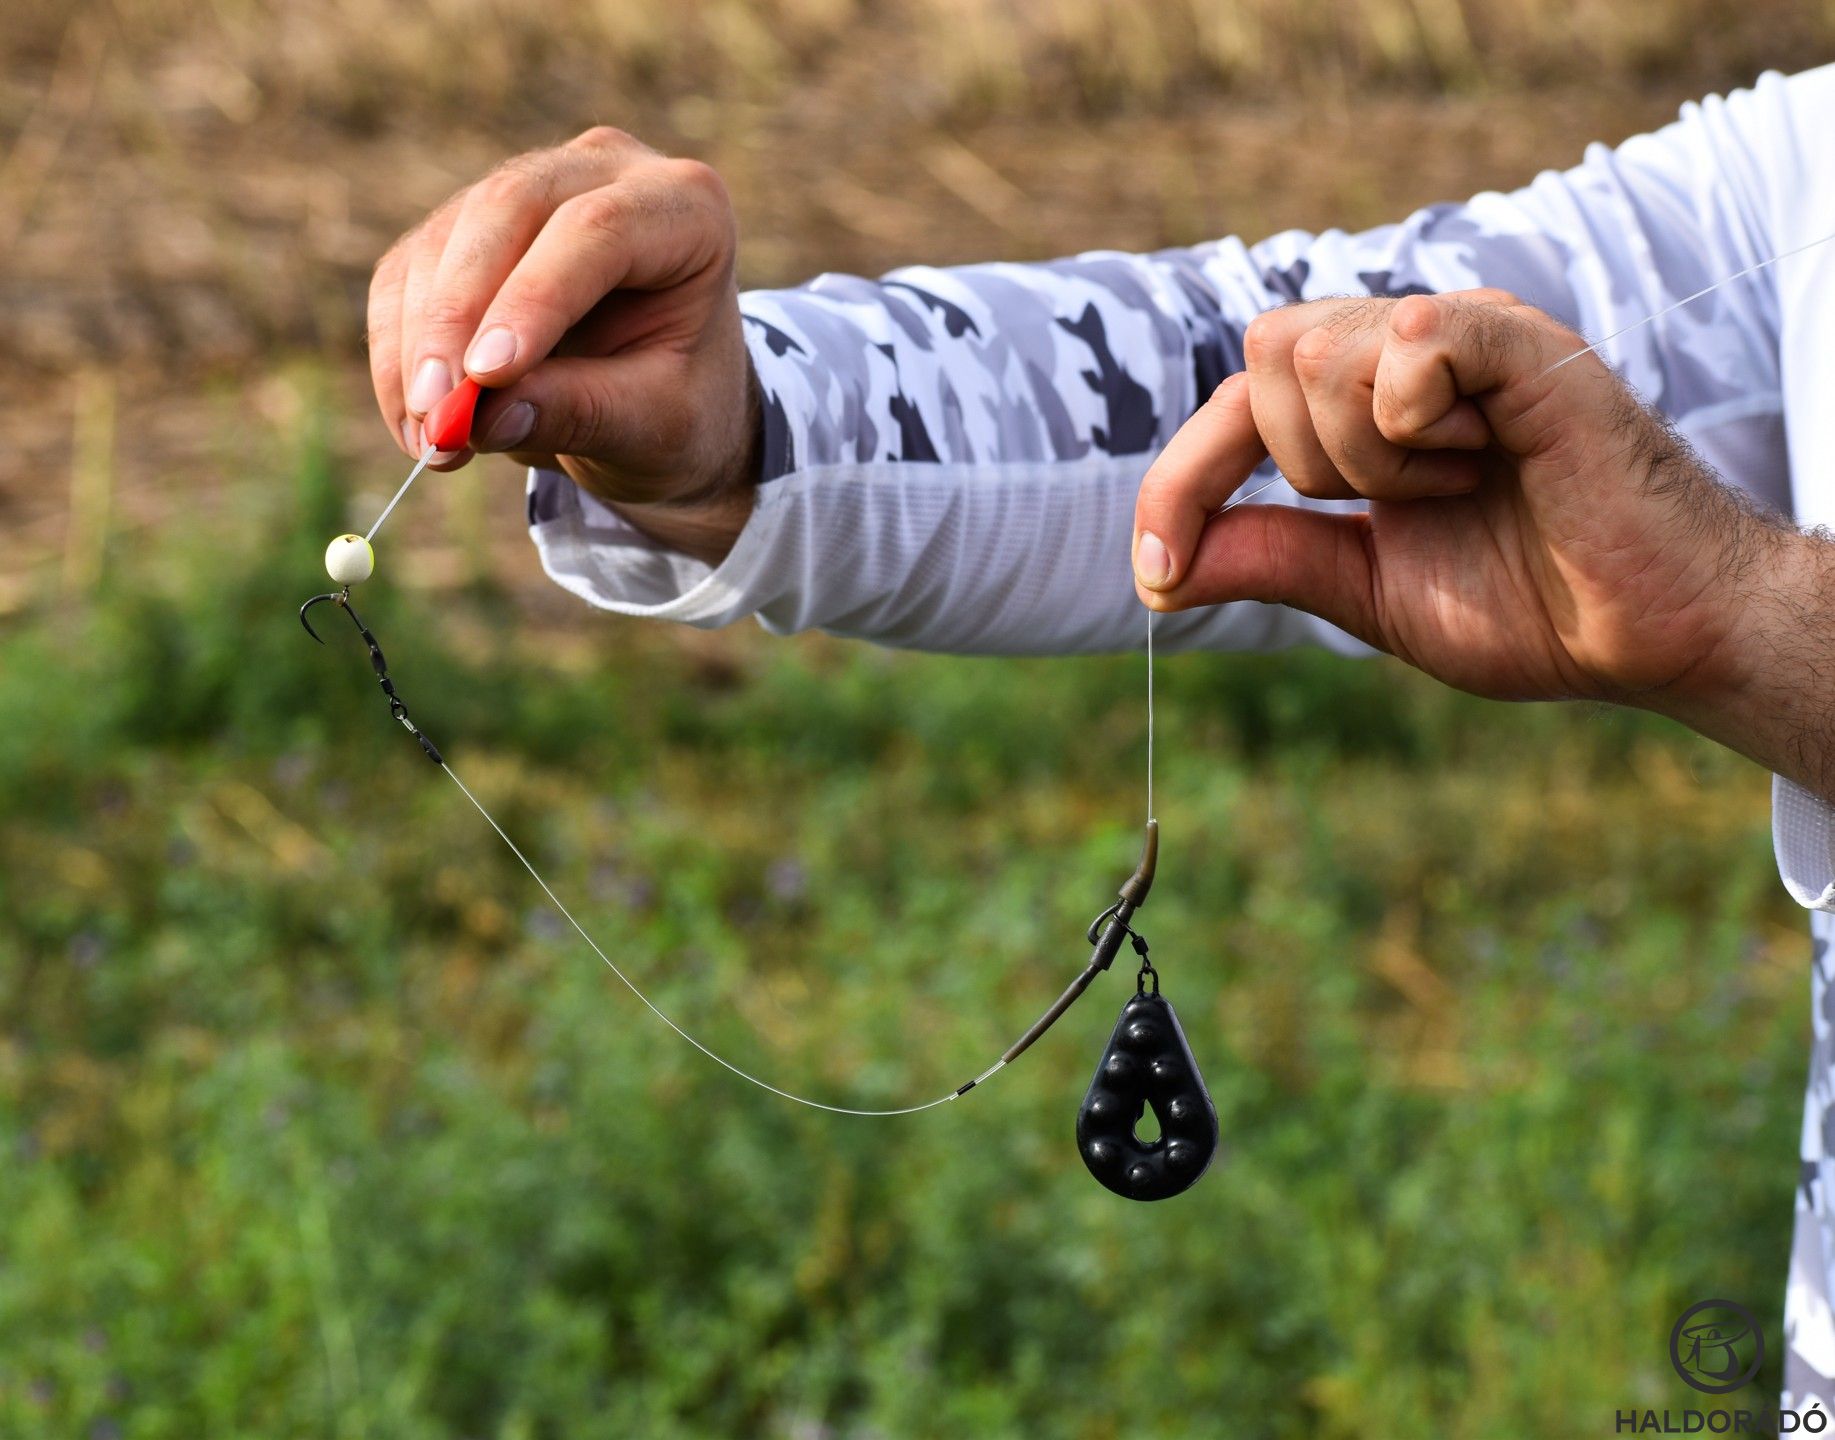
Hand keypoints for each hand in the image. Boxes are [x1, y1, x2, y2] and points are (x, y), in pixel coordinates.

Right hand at [366, 127, 756, 562]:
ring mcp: (530, 185)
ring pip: (443, 240)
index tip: (486, 376)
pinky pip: (408, 273)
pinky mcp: (466, 224)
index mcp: (687, 207)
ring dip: (420, 345)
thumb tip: (480, 418)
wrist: (665, 404)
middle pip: (507, 209)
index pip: (597, 230)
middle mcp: (606, 171)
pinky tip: (413, 420)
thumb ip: (581, 414)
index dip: (534, 298)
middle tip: (437, 411)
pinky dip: (398, 350)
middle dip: (457, 317)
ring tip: (431, 440)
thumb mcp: (656, 426)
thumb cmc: (682, 407)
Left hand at [1129, 292, 1834, 795]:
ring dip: (1367, 458)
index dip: (1177, 486)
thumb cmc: (1526, 606)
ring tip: (1458, 485)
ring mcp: (1457, 339)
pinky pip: (1404, 340)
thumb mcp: (1366, 590)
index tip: (1157, 575)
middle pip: (1258, 355)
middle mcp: (1400, 351)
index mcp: (1360, 404)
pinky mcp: (1515, 342)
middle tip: (1398, 507)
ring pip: (1310, 355)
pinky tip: (1481, 453)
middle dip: (1301, 465)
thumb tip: (1156, 574)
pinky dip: (1413, 422)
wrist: (1644, 635)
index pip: (1228, 407)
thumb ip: (1271, 560)